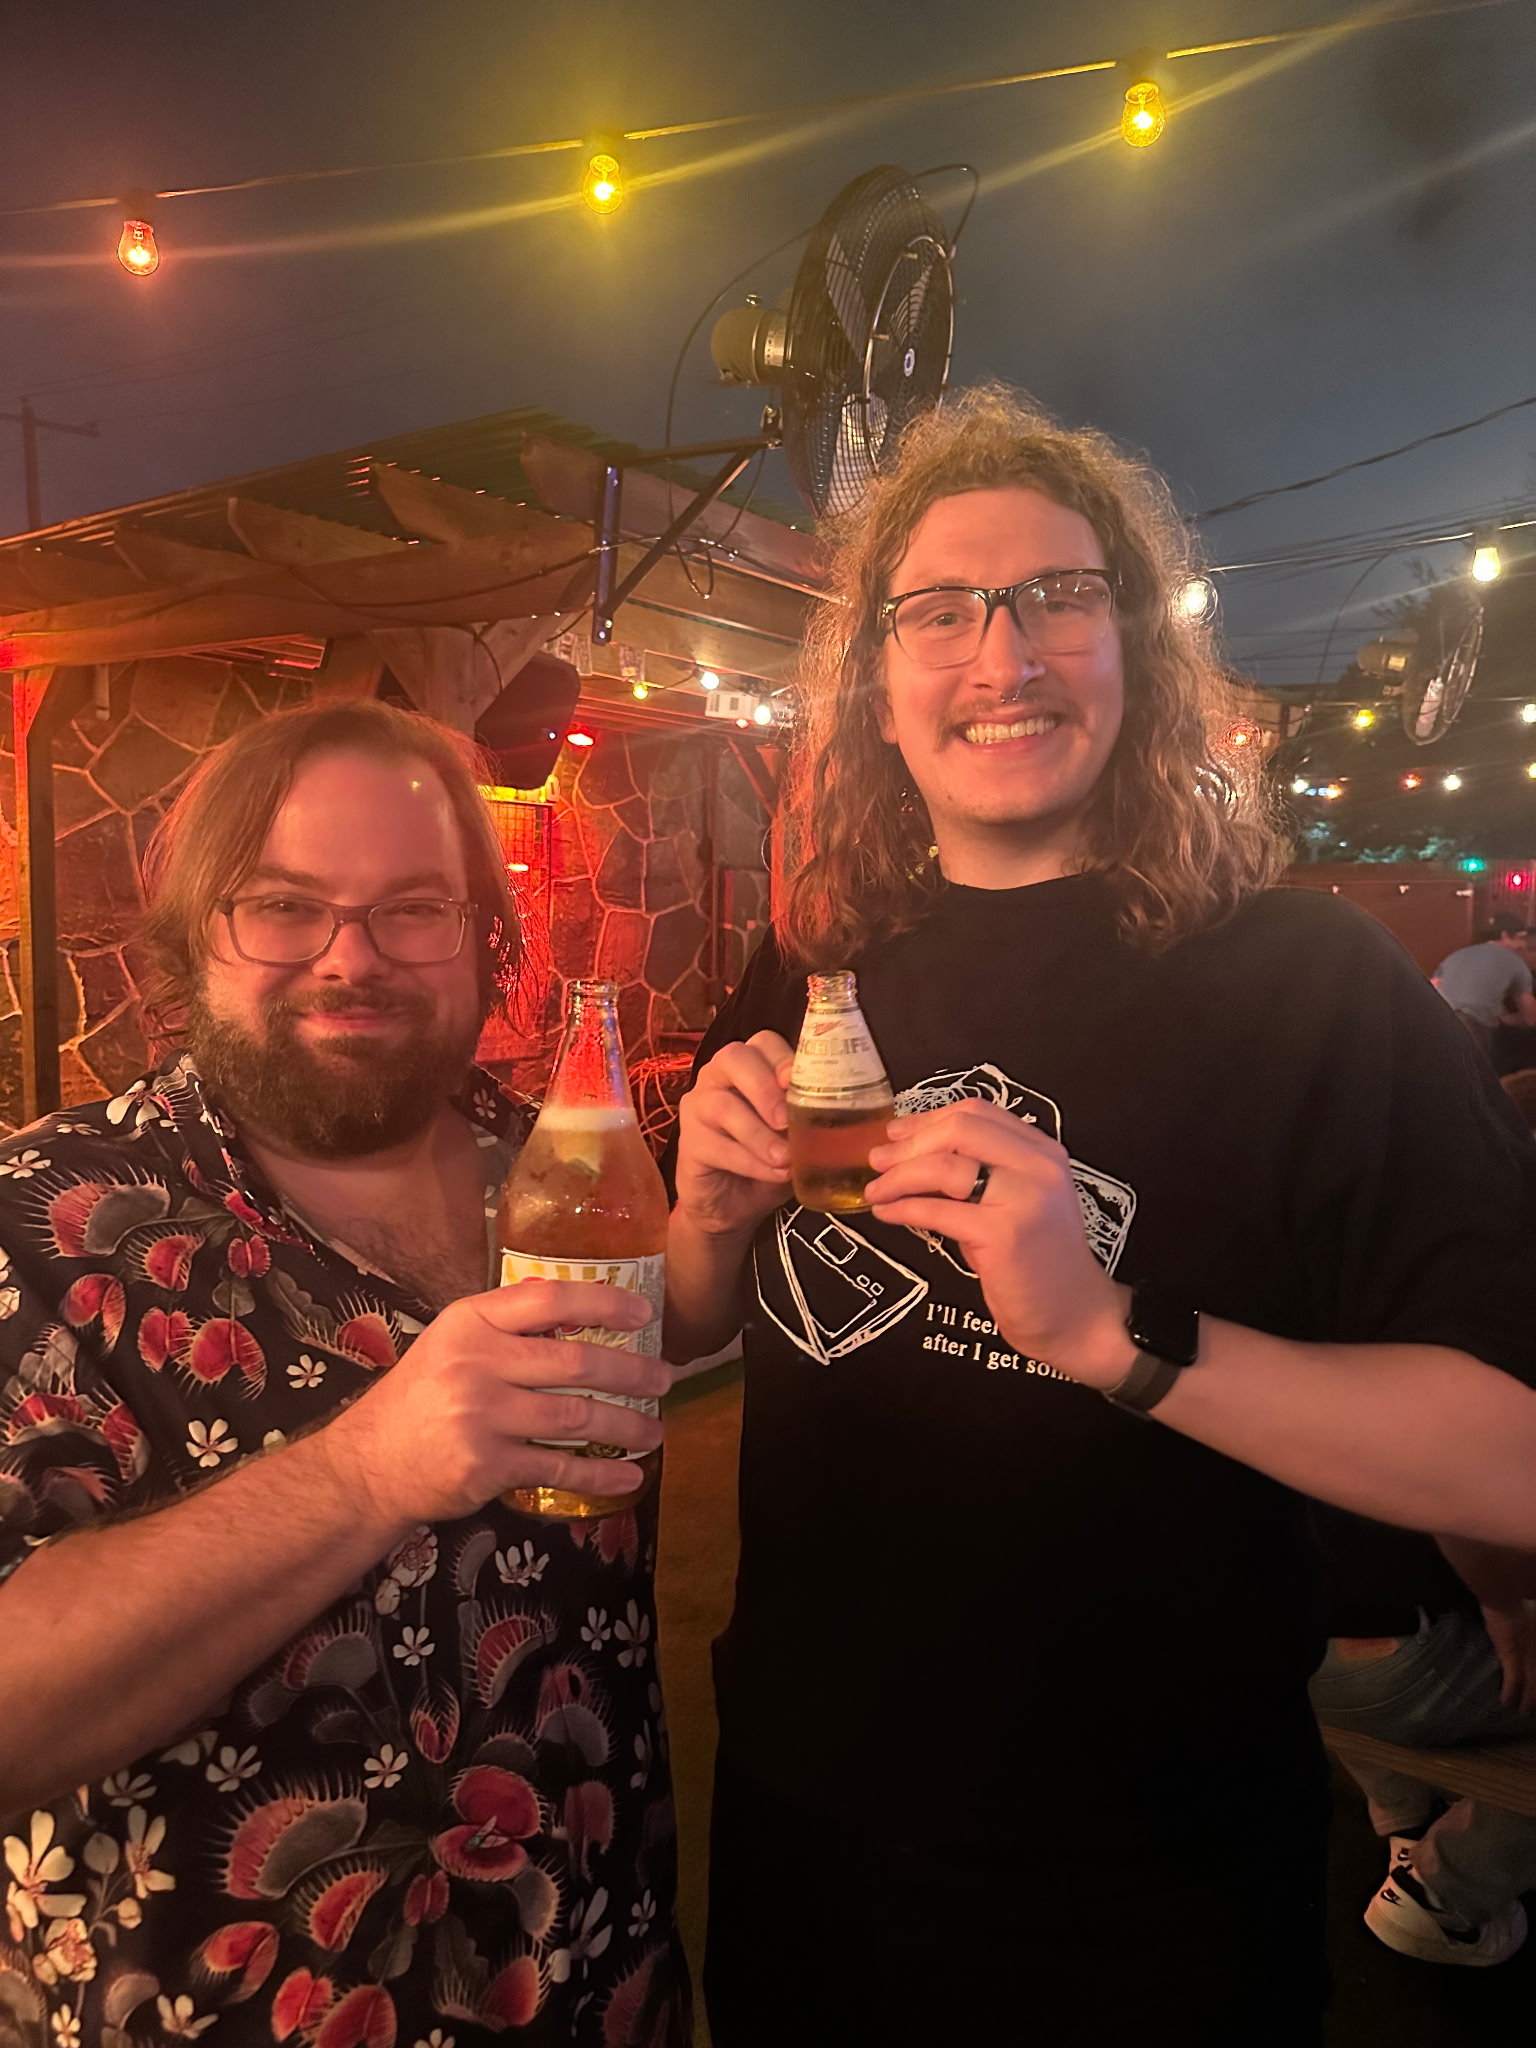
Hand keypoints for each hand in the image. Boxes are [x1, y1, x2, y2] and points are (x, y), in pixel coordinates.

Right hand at [318, 1281, 669, 1524]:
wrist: (368, 1465)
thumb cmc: (419, 1399)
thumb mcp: (451, 1344)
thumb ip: (505, 1328)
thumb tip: (577, 1313)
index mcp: (470, 1322)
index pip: (548, 1299)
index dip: (602, 1303)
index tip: (643, 1314)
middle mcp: (476, 1362)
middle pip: (575, 1362)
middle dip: (631, 1373)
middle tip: (665, 1379)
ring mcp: (482, 1415)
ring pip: (575, 1417)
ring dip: (626, 1425)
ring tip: (654, 1430)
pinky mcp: (486, 1465)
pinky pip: (559, 1468)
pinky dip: (600, 1475)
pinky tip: (628, 1477)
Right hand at [674, 1031, 794, 1239]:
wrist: (733, 1206)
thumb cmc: (770, 1159)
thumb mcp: (796, 1136)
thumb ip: (808, 1118)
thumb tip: (835, 1116)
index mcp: (751, 1065)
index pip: (764, 1042)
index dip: (782, 1058)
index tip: (798, 1083)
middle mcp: (719, 1076)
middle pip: (733, 1058)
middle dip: (764, 1088)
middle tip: (787, 1121)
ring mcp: (698, 1106)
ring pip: (722, 1105)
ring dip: (759, 1134)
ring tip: (786, 1158)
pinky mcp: (688, 1142)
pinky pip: (716, 1146)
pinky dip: (750, 1161)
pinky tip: (773, 1174)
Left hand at [865, 1100, 1130, 1384]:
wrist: (1074, 1315)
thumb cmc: (1038, 1262)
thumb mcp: (1016, 1202)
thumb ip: (980, 1173)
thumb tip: (909, 1153)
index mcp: (1042, 1152)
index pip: (977, 1112)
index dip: (927, 1118)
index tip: (897, 1133)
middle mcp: (1039, 1167)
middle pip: (959, 1129)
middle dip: (909, 1143)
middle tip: (878, 1160)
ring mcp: (1024, 1199)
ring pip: (945, 1166)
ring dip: (899, 1176)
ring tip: (876, 1190)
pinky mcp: (1004, 1234)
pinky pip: (939, 1210)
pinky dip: (904, 1208)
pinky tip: (887, 1213)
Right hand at [1481, 1598, 1535, 1714]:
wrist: (1506, 1594)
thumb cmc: (1520, 1598)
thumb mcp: (1532, 1614)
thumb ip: (1529, 1620)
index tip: (1534, 1688)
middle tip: (1533, 1707)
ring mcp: (1529, 1657)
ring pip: (1533, 1686)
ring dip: (1529, 1701)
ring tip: (1525, 1711)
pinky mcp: (1511, 1658)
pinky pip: (1513, 1682)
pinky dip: (1510, 1694)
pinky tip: (1506, 1702)